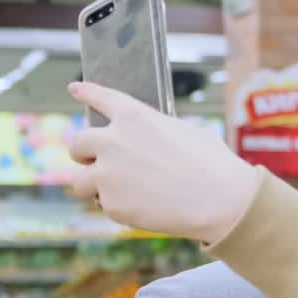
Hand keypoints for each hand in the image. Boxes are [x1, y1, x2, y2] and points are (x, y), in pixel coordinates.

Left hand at [68, 82, 260, 244]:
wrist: (222, 202)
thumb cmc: (215, 166)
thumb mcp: (187, 134)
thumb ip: (156, 133)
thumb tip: (149, 145)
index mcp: (134, 117)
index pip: (100, 97)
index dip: (86, 92)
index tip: (75, 89)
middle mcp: (113, 141)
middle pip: (78, 144)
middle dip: (85, 155)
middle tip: (99, 164)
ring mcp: (108, 174)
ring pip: (80, 181)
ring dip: (94, 186)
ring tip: (121, 193)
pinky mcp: (112, 203)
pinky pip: (106, 205)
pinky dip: (122, 208)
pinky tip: (147, 208)